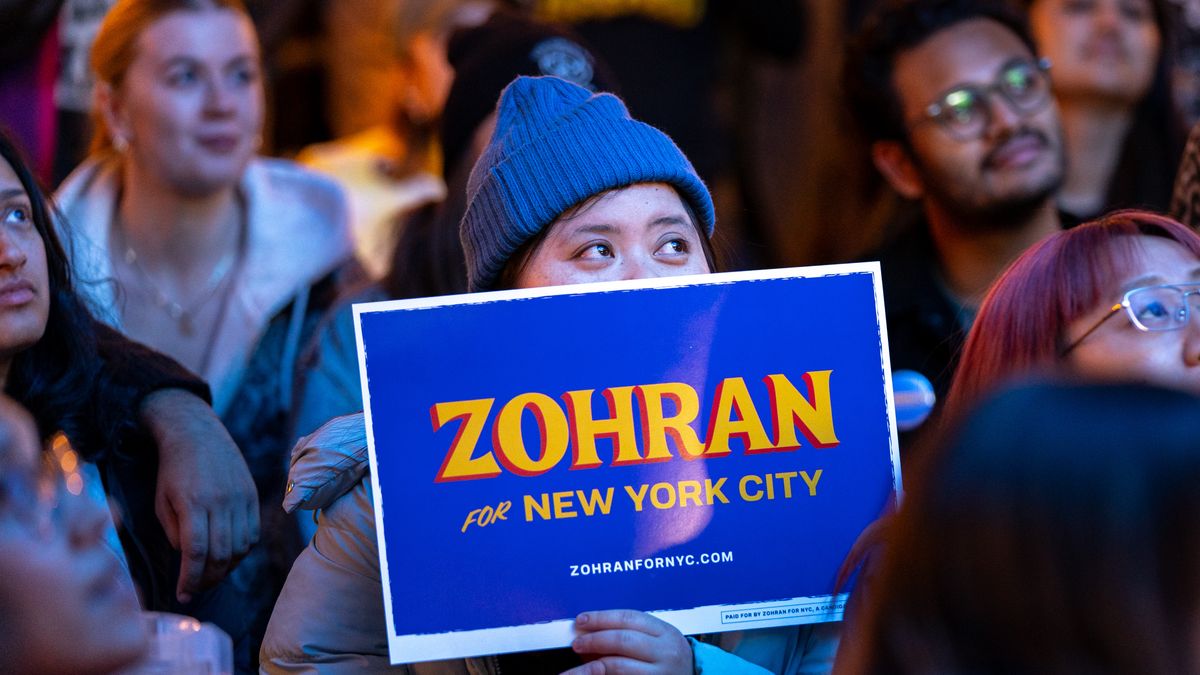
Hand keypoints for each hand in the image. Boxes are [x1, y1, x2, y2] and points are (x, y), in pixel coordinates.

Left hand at [140, 389, 259, 602]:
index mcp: (194, 503)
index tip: (182, 594)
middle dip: (208, 579)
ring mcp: (241, 498)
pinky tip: (228, 555)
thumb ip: (174, 533)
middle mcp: (222, 501)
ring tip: (211, 574)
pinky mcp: (252, 495)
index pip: (197, 553)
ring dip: (226, 568)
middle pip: (222, 554)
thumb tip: (190, 559)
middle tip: (195, 589)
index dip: (190, 579)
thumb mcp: (161, 502)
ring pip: (241, 548)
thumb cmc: (172, 470)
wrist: (197, 433)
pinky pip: (253, 533)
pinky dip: (241, 551)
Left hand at [562, 609, 692, 674]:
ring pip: (619, 666)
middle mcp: (666, 651)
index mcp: (665, 631)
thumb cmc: (668, 659)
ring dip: (592, 666)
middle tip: (576, 643)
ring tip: (576, 669)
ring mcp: (661, 674)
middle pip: (623, 640)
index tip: (580, 621)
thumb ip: (627, 634)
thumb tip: (588, 634)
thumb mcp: (655, 641)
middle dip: (594, 640)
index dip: (601, 618)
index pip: (628, 618)